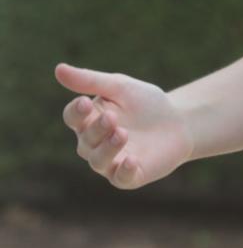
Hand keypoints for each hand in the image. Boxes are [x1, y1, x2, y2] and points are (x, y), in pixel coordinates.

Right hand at [55, 62, 194, 190]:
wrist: (180, 121)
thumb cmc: (146, 102)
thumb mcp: (121, 87)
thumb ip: (91, 81)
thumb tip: (58, 69)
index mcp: (90, 119)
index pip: (73, 117)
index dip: (76, 112)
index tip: (85, 102)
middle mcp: (95, 143)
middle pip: (85, 139)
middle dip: (97, 129)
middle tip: (112, 117)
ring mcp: (112, 161)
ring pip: (98, 161)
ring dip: (108, 148)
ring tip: (122, 133)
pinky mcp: (130, 176)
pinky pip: (121, 178)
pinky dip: (124, 171)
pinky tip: (131, 160)